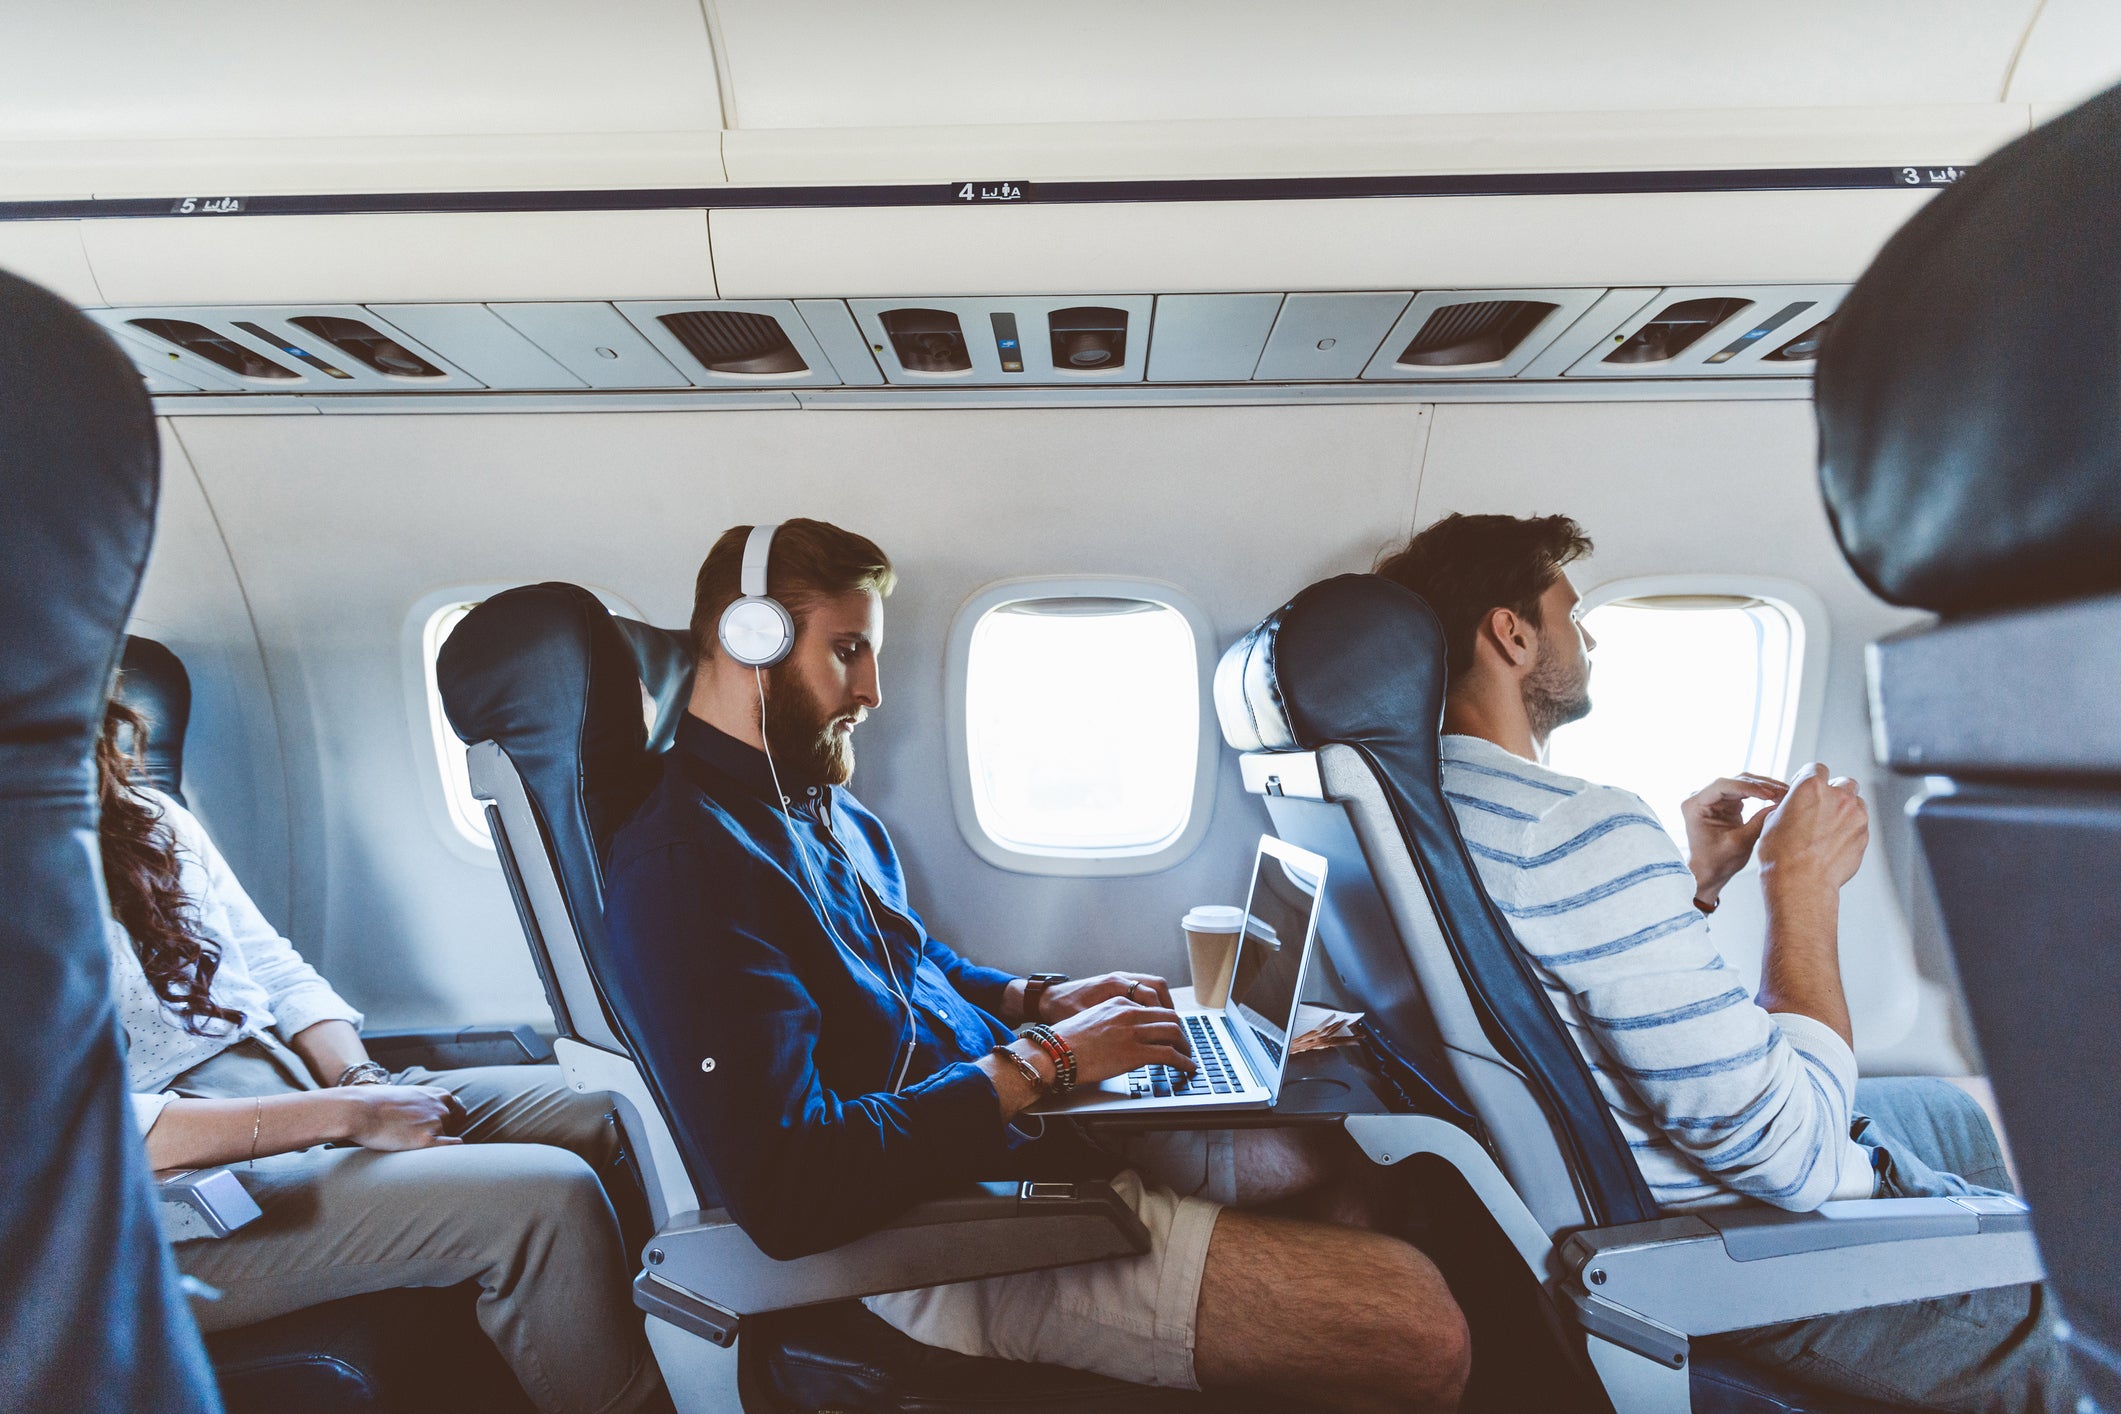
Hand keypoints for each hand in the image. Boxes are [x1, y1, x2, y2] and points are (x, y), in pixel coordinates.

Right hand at [334, 1085, 465, 1150]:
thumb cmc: (374, 1102)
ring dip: (435, 1143)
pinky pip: (447, 1149)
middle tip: (423, 1137)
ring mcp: (435, 1124)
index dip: (452, 1117)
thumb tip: (417, 1111)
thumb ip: (417, 1101)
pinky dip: (448, 1153)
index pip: (457, 1106)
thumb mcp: (403, 1094)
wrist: (360, 1110)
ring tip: (416, 1146)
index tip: (447, 1124)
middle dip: (443, 1131)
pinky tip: (444, 1157)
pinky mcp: (426, 1140)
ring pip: (445, 1138)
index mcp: (436, 1094)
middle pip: (453, 1124)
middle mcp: (440, 1108)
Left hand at [1037, 972, 1173, 1020]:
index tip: (1170, 1032)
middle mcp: (1119, 978)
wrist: (1048, 999)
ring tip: (1169, 1026)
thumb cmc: (1062, 1010)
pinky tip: (1153, 1021)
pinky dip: (1153, 1004)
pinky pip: (1144, 990)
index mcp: (1113, 984)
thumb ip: (1109, 1026)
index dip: (1162, 1015)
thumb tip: (1132, 1040)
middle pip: (1158, 985)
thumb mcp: (1085, 1020)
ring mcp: (1120, 980)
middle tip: (1176, 1030)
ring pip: (1153, 986)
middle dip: (1170, 1008)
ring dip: (1164, 1005)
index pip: (1150, 995)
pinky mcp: (1117, 987)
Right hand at [1052, 996, 1196, 1084]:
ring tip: (1187, 1057)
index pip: (1154, 1008)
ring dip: (1185, 1047)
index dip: (1167, 1022)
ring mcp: (1133, 1032)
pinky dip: (1184, 1062)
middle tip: (1183, 1045)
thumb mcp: (1093, 1018)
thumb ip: (1114, 1021)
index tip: (1171, 1032)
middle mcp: (1129, 1013)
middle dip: (1181, 1033)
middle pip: (1170, 1018)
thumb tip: (1126, 1035)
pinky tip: (1187, 1068)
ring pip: (1174, 1033)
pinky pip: (1169, 1055)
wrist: (1055, 1052)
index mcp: (1119, 1002)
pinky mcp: (1135, 1053)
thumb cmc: (1067, 1040)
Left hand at [1681, 773, 1788, 902]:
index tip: (1769, 794)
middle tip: (1785, 791)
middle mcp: (1701, 797)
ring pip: (1742, 784)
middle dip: (1761, 785)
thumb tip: (1779, 805)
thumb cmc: (1716, 862)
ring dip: (1764, 787)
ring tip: (1785, 792)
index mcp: (1695, 805)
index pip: (1722, 786)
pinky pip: (1745, 792)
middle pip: (1734, 782)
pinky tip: (1777, 796)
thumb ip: (1758, 823)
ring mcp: (1713, 798)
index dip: (1748, 787)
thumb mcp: (1739, 843)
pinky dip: (1761, 793)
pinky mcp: (1724, 803)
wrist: (1707, 872)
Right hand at [1756, 763, 1868, 896]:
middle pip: (1844, 782)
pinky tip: (1835, 842)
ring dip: (1846, 809)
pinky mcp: (1864, 835)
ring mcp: (1855, 816)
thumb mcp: (1772, 821)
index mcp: (1810, 787)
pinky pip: (1860, 825)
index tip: (1807, 784)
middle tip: (1822, 806)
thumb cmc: (1781, 856)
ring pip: (1856, 803)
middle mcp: (1837, 796)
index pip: (1816, 768)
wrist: (1800, 883)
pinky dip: (1850, 829)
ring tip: (1830, 827)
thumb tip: (1792, 807)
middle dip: (1835, 791)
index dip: (1810, 776)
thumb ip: (1789, 806)